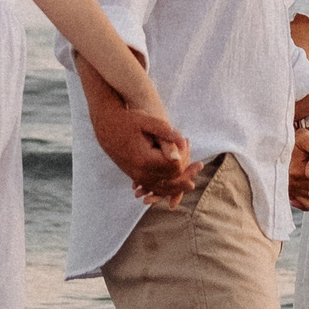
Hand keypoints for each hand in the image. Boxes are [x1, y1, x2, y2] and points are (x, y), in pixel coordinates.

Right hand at [91, 88, 197, 204]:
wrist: (107, 126)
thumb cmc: (128, 120)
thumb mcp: (147, 121)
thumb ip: (166, 133)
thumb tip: (181, 146)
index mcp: (145, 160)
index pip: (174, 167)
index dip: (184, 156)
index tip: (186, 141)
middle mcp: (141, 173)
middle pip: (171, 180)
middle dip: (186, 172)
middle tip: (200, 165)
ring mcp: (138, 177)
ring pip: (164, 188)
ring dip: (179, 183)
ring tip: (194, 176)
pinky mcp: (136, 177)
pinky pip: (155, 187)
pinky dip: (168, 185)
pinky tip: (179, 180)